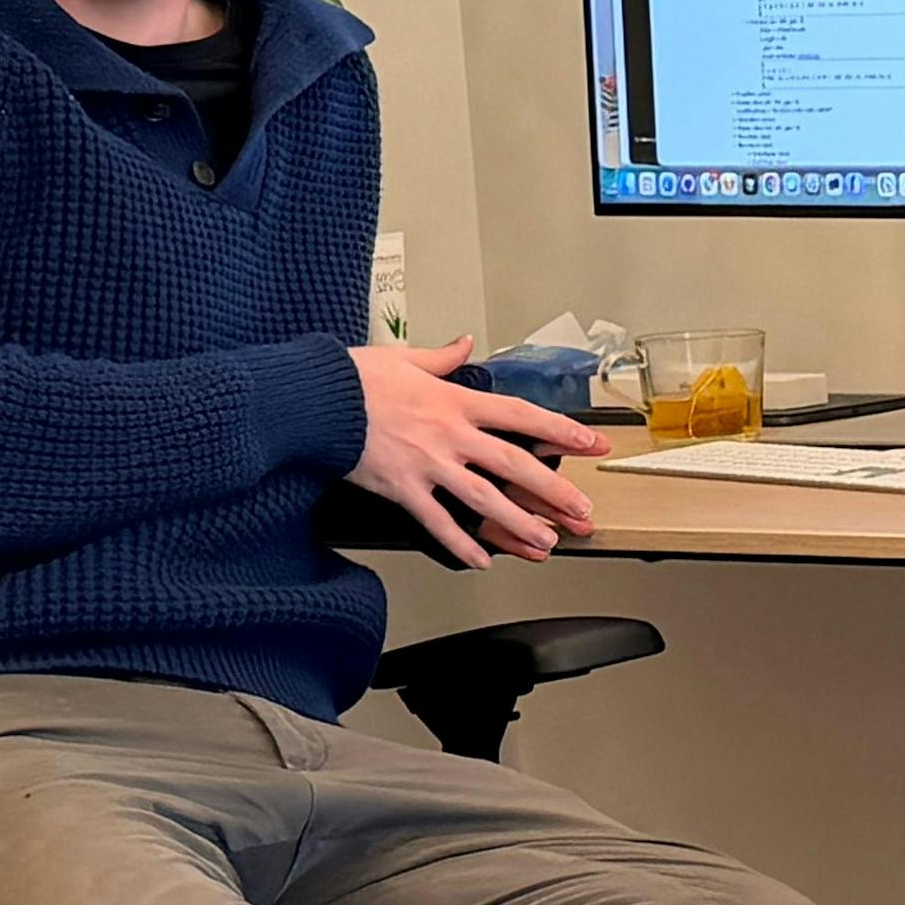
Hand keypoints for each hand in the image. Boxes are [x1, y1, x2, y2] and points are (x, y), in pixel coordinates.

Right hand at [348, 338, 608, 568]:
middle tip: (582, 510)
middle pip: (514, 464)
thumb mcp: (404, 357)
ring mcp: (428, 464)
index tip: (590, 443)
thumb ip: (441, 357)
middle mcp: (450, 434)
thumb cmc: (354, 379)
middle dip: (554, 490)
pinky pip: (438, 522)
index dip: (561, 430)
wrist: (314, 401)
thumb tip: (463, 344)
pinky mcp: (403, 488)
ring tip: (547, 541)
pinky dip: (461, 543)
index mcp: (456, 401)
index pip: (522, 416)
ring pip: (485, 498)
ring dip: (520, 524)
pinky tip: (480, 560)